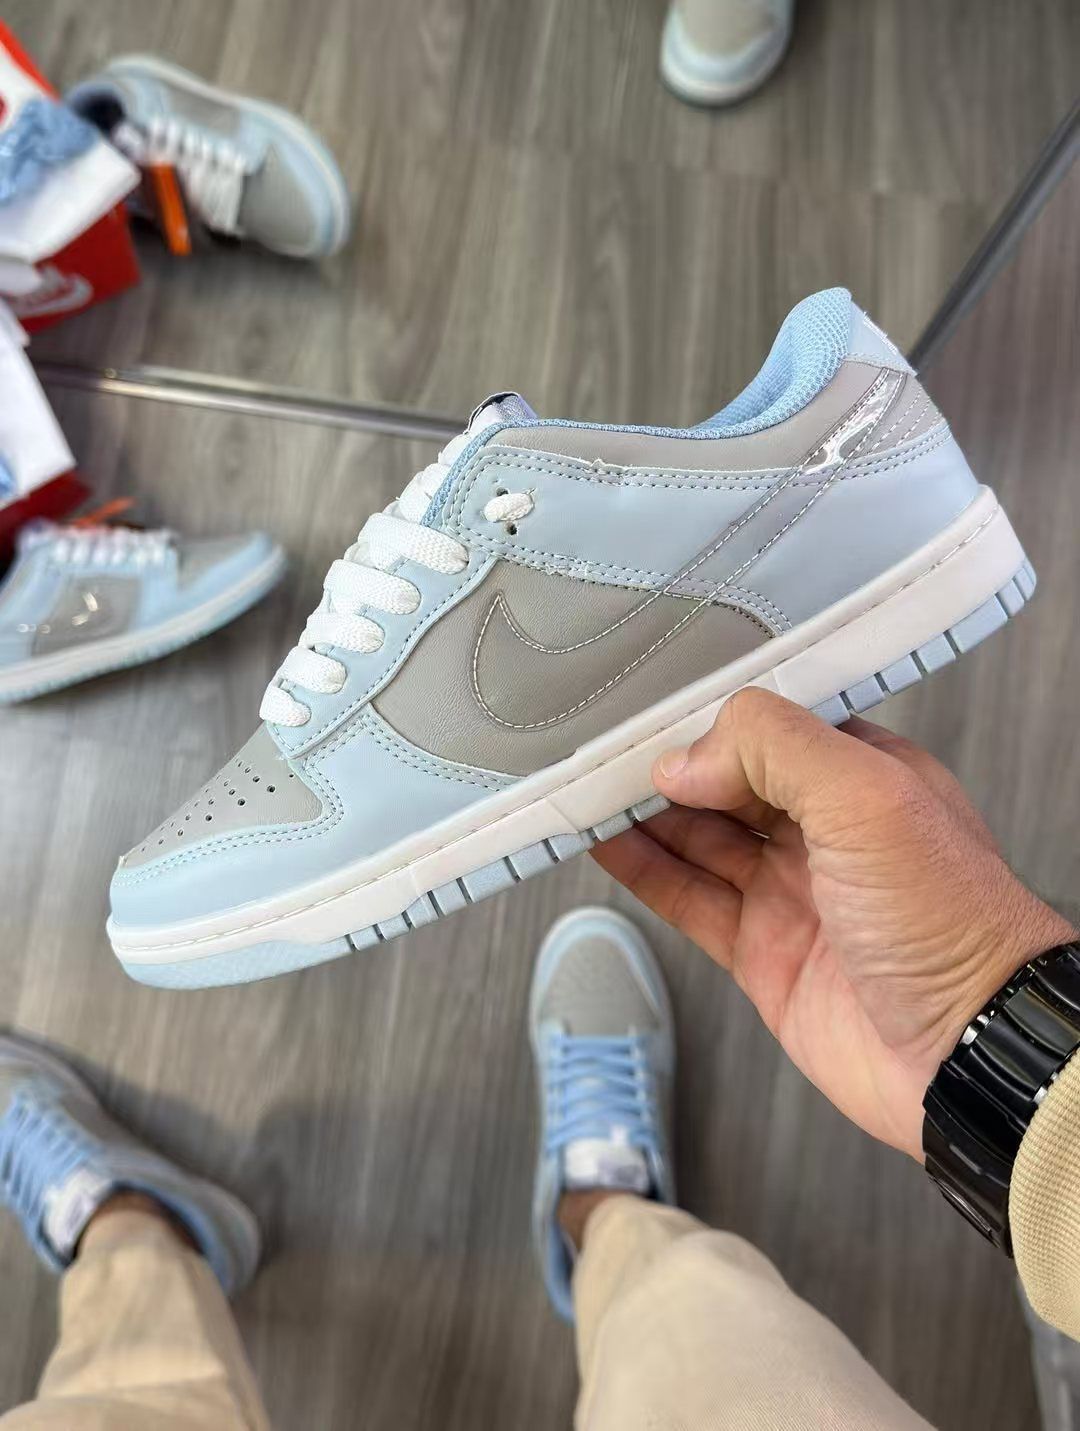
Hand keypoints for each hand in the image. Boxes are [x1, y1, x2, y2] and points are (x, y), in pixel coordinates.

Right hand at [593, 688, 1072, 1159]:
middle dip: (666, 764)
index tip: (649, 710)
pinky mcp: (763, 953)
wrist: (966, 1054)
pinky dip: (644, 871)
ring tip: (585, 790)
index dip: (710, 719)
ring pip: (698, 838)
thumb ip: (776, 749)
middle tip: (601, 752)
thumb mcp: (869, 798)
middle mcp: (825, 830)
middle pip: (725, 781)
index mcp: (862, 777)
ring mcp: (792, 892)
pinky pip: (689, 900)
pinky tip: (606, 844)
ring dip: (643, 814)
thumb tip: (688, 758)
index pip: (769, 727)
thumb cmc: (952, 924)